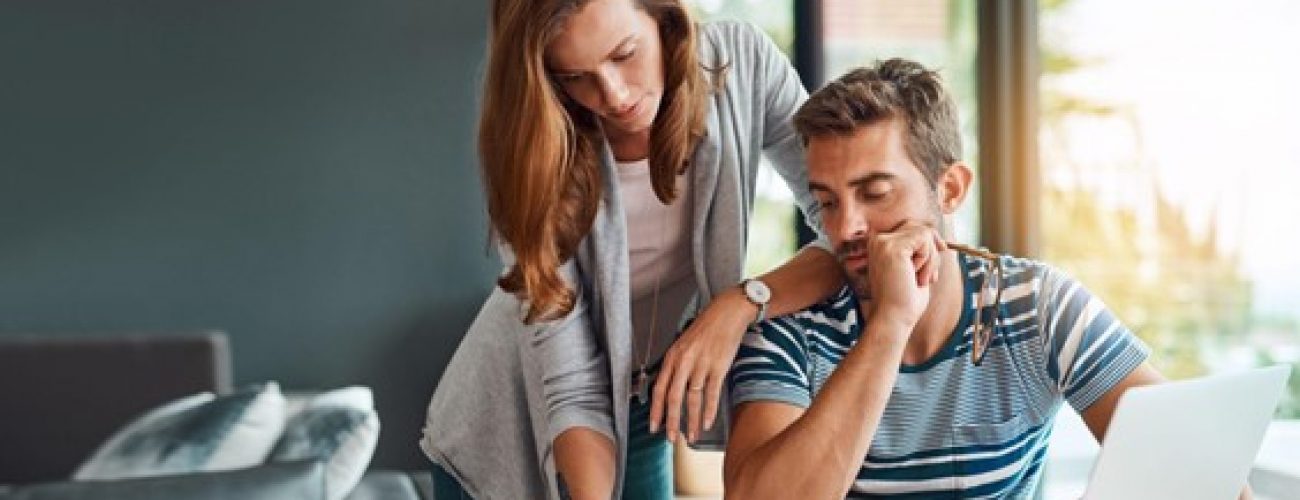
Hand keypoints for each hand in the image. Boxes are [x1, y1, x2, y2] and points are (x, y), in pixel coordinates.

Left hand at [649, 288, 753, 443]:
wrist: (726, 314)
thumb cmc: (705, 330)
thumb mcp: (683, 345)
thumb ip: (675, 366)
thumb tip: (668, 390)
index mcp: (672, 357)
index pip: (659, 388)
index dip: (655, 410)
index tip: (653, 426)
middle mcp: (684, 362)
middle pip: (673, 398)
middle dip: (671, 421)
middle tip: (670, 438)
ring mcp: (702, 365)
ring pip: (693, 399)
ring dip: (692, 421)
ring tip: (691, 436)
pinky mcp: (718, 367)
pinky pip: (712, 393)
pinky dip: (709, 411)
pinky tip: (707, 423)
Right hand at [864, 221, 945, 329]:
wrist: (894, 318)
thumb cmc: (903, 300)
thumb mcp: (914, 268)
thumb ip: (918, 249)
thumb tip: (934, 235)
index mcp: (879, 245)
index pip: (912, 228)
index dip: (929, 242)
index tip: (937, 257)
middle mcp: (878, 240)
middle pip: (920, 228)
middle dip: (931, 251)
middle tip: (925, 277)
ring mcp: (883, 242)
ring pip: (924, 233)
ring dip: (931, 259)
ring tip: (919, 279)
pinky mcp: (892, 247)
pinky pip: (924, 240)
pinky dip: (928, 260)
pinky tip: (917, 276)